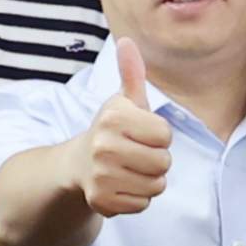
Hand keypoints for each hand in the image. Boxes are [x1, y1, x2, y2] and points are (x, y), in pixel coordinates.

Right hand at [79, 51, 177, 221]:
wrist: (79, 164)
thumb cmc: (112, 130)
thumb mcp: (123, 101)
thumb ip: (131, 73)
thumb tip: (126, 41)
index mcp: (113, 117)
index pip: (165, 135)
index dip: (159, 136)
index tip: (140, 133)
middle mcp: (104, 146)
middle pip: (164, 162)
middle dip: (156, 160)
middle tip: (135, 153)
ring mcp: (100, 175)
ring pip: (156, 186)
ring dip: (148, 180)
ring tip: (129, 169)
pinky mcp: (101, 201)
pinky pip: (142, 204)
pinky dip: (137, 197)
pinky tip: (121, 184)